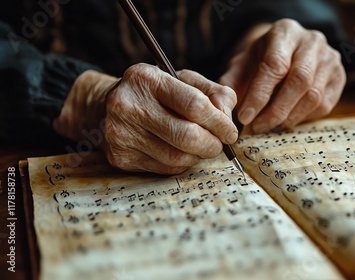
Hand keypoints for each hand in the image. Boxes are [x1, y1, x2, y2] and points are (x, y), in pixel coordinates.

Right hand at [54, 64, 237, 173]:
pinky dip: (181, 163)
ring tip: (201, 147)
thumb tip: (227, 116)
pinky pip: (165, 168)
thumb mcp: (183, 81)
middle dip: (213, 144)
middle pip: (187, 136)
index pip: (195, 105)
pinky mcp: (119, 157)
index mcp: (147, 78)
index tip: (230, 132)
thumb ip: (213, 92)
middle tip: (220, 145)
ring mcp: (120, 133)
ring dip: (198, 156)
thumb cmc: (155, 93)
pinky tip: (181, 152)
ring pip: (178, 157)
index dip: (220, 123)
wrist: (106, 106)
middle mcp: (128, 105)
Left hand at [220, 19, 345, 132]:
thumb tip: (226, 109)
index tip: (245, 117)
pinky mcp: (340, 77)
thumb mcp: (242, 64)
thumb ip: (231, 83)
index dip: (259, 94)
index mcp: (285, 32)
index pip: (275, 65)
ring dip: (289, 117)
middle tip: (258, 127)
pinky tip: (287, 120)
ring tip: (270, 127)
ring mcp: (330, 59)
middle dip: (276, 110)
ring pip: (313, 96)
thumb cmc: (261, 59)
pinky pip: (324, 105)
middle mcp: (312, 42)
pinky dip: (303, 118)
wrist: (287, 51)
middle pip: (299, 81)